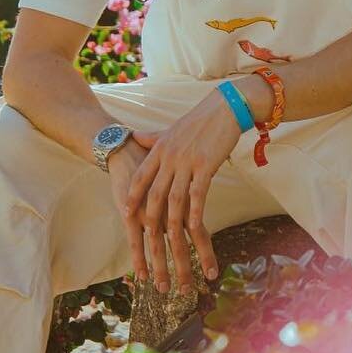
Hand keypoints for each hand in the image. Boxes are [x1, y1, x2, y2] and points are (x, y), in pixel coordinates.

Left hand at [109, 94, 244, 291]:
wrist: (225, 107)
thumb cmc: (200, 119)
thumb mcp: (171, 129)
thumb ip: (151, 138)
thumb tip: (135, 137)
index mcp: (159, 149)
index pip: (141, 177)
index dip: (133, 195)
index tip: (125, 212)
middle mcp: (169, 158)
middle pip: (154, 196)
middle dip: (150, 222)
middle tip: (146, 239)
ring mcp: (187, 163)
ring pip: (174, 201)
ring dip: (173, 226)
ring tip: (172, 245)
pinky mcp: (206, 166)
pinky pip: (197, 195)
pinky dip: (195, 213)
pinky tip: (195, 229)